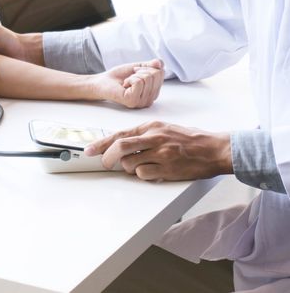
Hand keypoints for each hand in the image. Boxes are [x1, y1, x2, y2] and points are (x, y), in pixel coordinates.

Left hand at [84, 121, 231, 180]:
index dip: (101, 143)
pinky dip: (143, 175)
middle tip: (106, 163)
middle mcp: (155, 138)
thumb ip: (143, 136)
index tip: (89, 150)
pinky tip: (154, 171)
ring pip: (130, 164)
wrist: (214, 149)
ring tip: (142, 165)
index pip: (120, 134)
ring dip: (129, 168)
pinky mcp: (168, 169)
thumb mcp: (164, 129)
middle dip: (107, 157)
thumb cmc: (189, 139)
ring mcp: (161, 154)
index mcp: (151, 126)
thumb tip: (120, 145)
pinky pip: (144, 175)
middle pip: (120, 147)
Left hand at [89, 59, 164, 107]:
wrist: (103, 82)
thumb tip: (160, 63)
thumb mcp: (139, 67)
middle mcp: (150, 99)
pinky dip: (130, 79)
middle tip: (130, 77)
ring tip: (127, 82)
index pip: (161, 73)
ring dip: (134, 75)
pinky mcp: (133, 101)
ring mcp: (142, 102)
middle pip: (156, 75)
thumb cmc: (120, 76)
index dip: (147, 67)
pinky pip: (138, 82)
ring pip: (147, 78)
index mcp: (153, 91)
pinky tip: (124, 86)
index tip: (136, 72)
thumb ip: (151, 65)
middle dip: (141, 70)